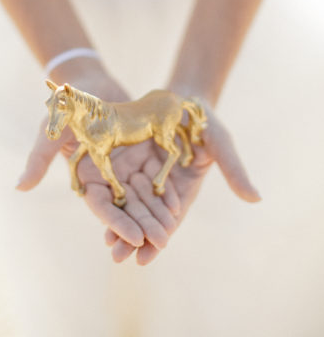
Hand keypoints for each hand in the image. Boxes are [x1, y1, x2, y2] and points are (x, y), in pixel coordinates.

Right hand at [15, 62, 179, 250]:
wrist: (90, 81)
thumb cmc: (67, 106)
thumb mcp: (53, 130)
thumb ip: (40, 158)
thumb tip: (19, 187)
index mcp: (84, 177)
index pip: (101, 206)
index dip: (117, 223)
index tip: (136, 239)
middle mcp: (104, 176)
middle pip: (124, 207)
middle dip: (141, 225)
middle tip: (161, 242)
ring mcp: (122, 166)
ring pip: (140, 196)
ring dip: (154, 214)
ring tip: (172, 230)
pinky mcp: (137, 155)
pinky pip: (151, 176)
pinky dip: (162, 190)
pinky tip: (178, 204)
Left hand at [104, 97, 260, 264]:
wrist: (184, 95)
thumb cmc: (205, 120)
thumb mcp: (220, 143)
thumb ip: (234, 170)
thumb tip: (256, 199)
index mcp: (184, 187)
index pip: (170, 219)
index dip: (158, 237)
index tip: (145, 259)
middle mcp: (162, 183)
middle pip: (146, 214)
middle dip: (133, 237)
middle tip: (118, 258)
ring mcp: (144, 170)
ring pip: (129, 201)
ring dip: (118, 222)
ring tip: (107, 245)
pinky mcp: (130, 157)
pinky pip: (118, 179)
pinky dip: (111, 195)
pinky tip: (98, 211)